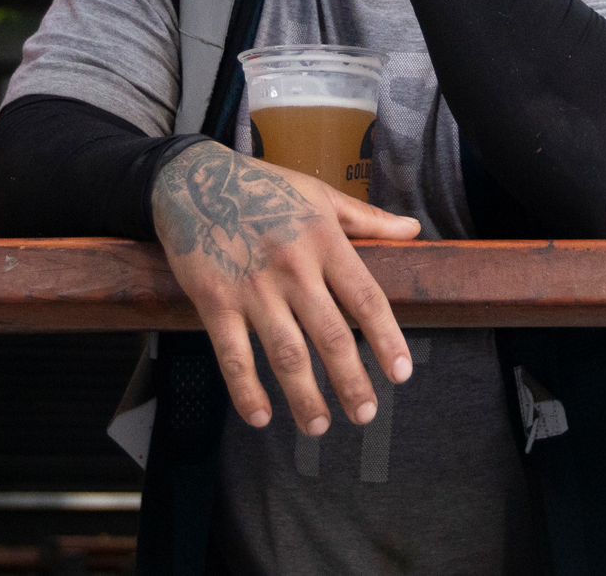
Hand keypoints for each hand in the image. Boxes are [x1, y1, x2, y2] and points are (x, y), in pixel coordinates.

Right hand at [152, 142, 420, 433]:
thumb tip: (413, 230)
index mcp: (323, 240)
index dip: (386, 339)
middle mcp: (292, 266)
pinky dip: (247, 390)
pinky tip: (260, 416)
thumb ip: (366, 218)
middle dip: (351, 381)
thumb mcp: (318, 194)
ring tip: (319, 425)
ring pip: (286, 353)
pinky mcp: (214, 299)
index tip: (400, 374)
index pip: (366, 298)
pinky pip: (233, 354)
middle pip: (331, 335)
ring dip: (305, 396)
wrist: (192, 179)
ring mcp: (252, 286)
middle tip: (364, 413)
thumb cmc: (262, 188)